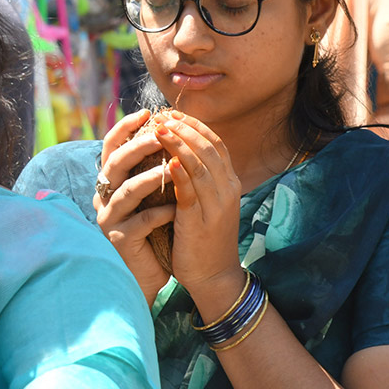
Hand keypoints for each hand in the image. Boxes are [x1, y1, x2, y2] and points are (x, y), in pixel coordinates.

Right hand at [93, 108, 177, 303]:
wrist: (153, 270)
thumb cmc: (155, 228)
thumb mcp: (153, 193)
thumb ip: (153, 166)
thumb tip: (169, 129)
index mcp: (111, 182)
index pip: (111, 148)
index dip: (124, 128)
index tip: (146, 113)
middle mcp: (104, 197)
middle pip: (114, 164)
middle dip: (138, 147)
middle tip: (160, 135)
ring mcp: (109, 219)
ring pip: (126, 192)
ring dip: (150, 178)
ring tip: (172, 168)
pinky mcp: (120, 240)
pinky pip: (140, 221)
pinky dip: (160, 213)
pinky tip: (177, 208)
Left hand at [151, 111, 246, 315]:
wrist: (214, 275)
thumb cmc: (203, 238)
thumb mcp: (206, 203)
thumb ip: (198, 179)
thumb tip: (177, 154)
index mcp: (229, 183)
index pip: (215, 144)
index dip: (194, 126)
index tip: (172, 113)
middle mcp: (227, 189)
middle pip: (210, 148)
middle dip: (185, 128)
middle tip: (162, 115)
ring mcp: (217, 205)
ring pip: (201, 166)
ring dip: (180, 145)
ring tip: (160, 129)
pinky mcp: (202, 221)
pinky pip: (192, 193)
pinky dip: (181, 175)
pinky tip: (168, 163)